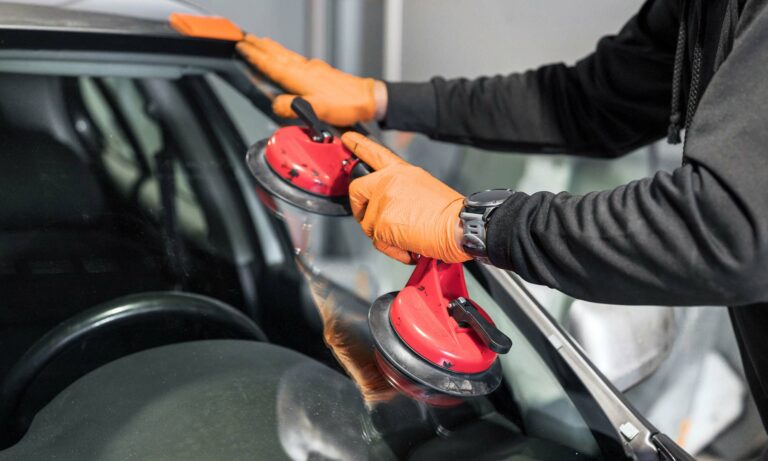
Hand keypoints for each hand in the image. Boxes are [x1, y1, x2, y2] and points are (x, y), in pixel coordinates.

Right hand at [237, 35, 386, 125]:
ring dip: (272, 48)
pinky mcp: (321, 71)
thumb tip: (276, 104)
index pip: (271, 64)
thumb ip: (293, 107)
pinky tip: (287, 57)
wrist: (367, 99)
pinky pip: (297, 59)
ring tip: (260, 42)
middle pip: (277, 54)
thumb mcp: (317, 110)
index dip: (255, 56)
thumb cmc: (345, 105)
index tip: (241, 47)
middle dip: (260, 46)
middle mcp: (305, 69)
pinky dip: (286, 55)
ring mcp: (313, 69)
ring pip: (286, 55)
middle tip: (245, 38)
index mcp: (300, 77)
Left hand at [341, 132, 469, 263]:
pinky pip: (378, 242)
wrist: (459, 225)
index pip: (375, 153)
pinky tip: (411, 246)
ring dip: (386, 236)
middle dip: (360, 209)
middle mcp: (388, 181)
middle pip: (357, 190)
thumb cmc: (448, 213)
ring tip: (409, 237)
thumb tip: (391, 207)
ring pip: (368, 224)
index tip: (347, 138)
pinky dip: (394, 250)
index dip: (358, 144)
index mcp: (401, 172)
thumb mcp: (423, 188)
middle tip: (371, 220)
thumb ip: (400, 190)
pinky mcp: (381, 222)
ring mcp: (383, 201)